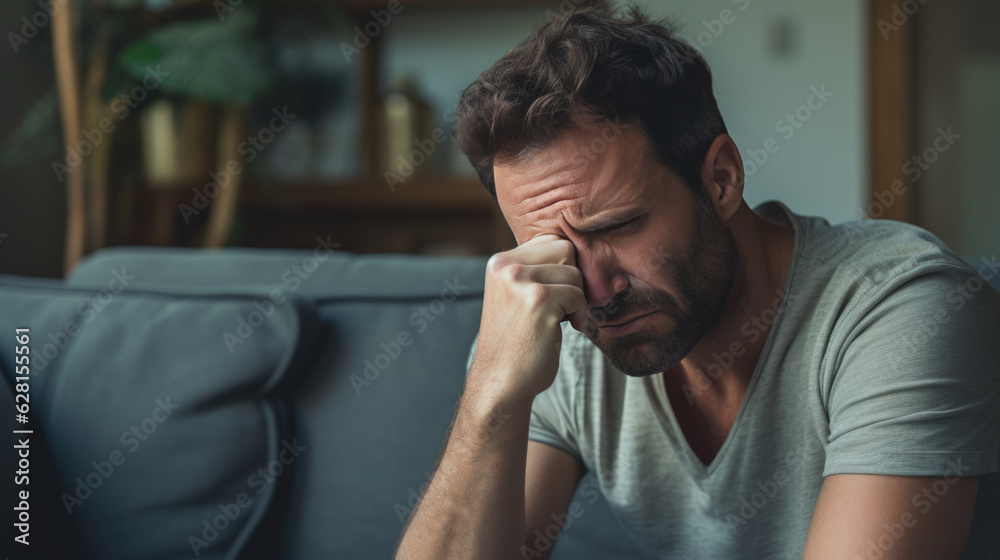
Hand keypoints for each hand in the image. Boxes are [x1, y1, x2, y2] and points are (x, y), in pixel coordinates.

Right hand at [469, 234, 587, 402]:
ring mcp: (520, 281)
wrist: (500, 382)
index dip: (562, 267)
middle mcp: (506, 266)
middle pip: (565, 249)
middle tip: (562, 307)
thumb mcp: (516, 296)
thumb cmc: (518, 342)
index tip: (556, 295)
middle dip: (572, 279)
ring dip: (577, 299)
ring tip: (560, 320)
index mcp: (499, 263)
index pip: (550, 241)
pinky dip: (580, 314)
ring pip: (575, 272)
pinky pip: (578, 295)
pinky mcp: (539, 300)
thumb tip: (580, 249)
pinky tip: (565, 331)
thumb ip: (536, 271)